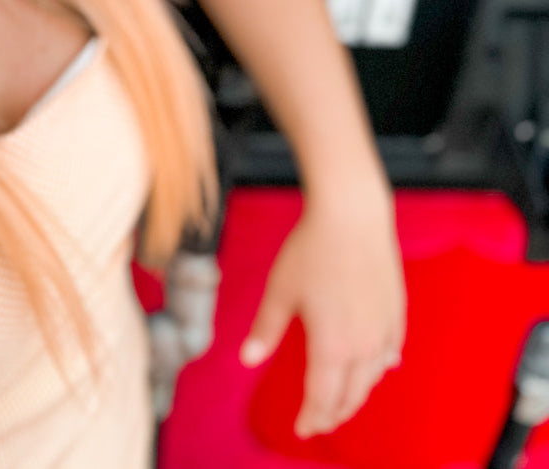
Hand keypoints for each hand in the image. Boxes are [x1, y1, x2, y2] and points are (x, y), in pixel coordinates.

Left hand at [240, 188, 404, 437]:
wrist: (353, 214)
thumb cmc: (312, 248)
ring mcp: (384, 331)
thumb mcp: (280, 290)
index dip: (310, 418)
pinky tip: (372, 369)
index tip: (301, 429)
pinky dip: (376, 370)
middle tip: (317, 421)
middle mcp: (364, 347)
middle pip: (350, 398)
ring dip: (355, 396)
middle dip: (333, 414)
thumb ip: (265, 330)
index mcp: (332, 346)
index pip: (321, 400)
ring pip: (372, 380)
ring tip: (339, 400)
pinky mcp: (396, 314)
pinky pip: (389, 355)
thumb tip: (246, 359)